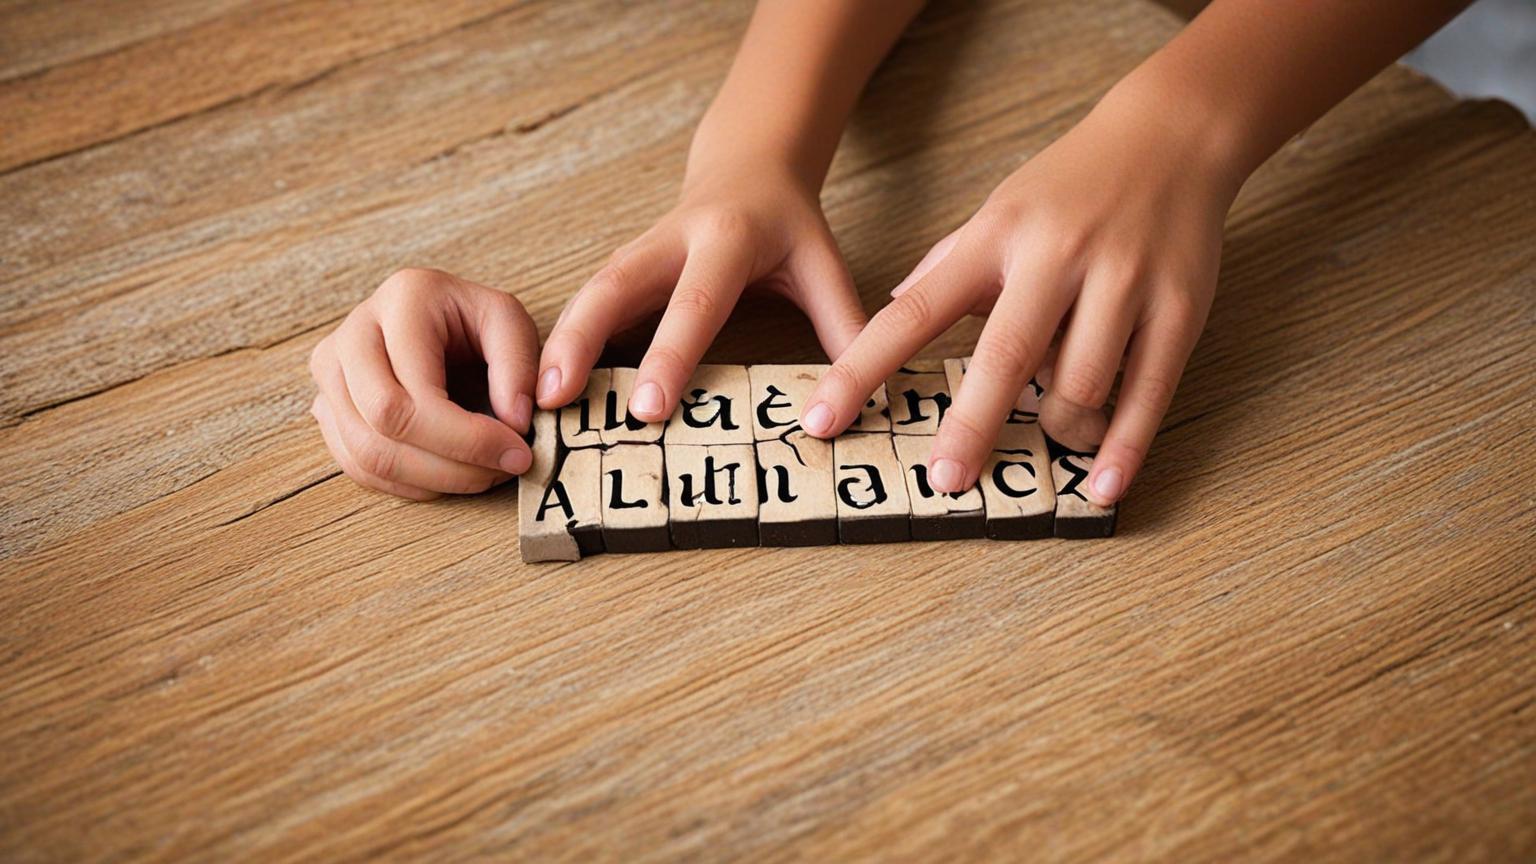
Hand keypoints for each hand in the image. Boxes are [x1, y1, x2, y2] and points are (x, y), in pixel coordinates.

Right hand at [309, 268, 539, 499]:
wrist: (443, 317)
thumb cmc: (477, 321)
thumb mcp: (512, 323)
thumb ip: (519, 368)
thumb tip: (512, 424)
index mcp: (402, 300)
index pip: (415, 395)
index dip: (469, 439)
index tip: (517, 455)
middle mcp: (354, 331)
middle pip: (382, 424)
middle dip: (449, 465)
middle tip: (499, 470)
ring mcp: (331, 369)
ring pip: (365, 453)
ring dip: (432, 480)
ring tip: (479, 474)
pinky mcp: (327, 403)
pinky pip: (356, 463)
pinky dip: (407, 483)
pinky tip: (447, 475)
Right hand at [535, 164, 866, 420]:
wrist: (751, 165)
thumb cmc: (790, 225)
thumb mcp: (825, 267)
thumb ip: (846, 330)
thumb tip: (858, 404)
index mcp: (726, 240)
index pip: (694, 303)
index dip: (669, 356)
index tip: (648, 410)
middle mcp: (671, 241)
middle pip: (613, 287)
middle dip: (580, 342)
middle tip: (552, 400)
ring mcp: (639, 251)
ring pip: (588, 292)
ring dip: (558, 344)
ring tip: (535, 401)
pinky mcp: (622, 266)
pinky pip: (588, 303)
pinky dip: (563, 342)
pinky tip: (547, 386)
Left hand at [799, 85, 1244, 504]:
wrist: (1173, 136)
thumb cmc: (1070, 186)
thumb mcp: (997, 211)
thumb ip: (945, 266)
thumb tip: (888, 312)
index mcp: (996, 238)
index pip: (915, 311)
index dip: (862, 368)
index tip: (822, 418)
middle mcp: (1056, 258)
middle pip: (1005, 355)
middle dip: (972, 425)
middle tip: (944, 479)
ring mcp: (1122, 283)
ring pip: (1079, 385)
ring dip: (1058, 430)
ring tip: (1052, 437)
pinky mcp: (1178, 308)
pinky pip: (1147, 392)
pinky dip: (1122, 447)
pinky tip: (1100, 487)